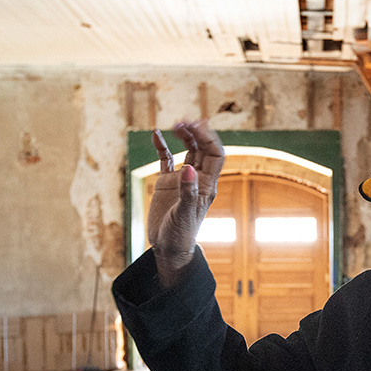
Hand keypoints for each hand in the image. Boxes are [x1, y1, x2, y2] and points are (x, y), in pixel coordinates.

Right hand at [146, 121, 224, 286]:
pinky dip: (161, 147)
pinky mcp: (166, 183)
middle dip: (197, 133)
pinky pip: (165, 160)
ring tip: (175, 123)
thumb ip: (188, 192)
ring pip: (187, 151)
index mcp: (207, 185)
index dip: (209, 138)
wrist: (168, 249)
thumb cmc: (180, 235)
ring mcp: (182, 180)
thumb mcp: (184, 214)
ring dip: (184, 136)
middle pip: (202, 149)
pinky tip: (155, 134)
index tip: (198, 125)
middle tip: (185, 121)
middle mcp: (197, 179)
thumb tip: (188, 169)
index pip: (215, 155)